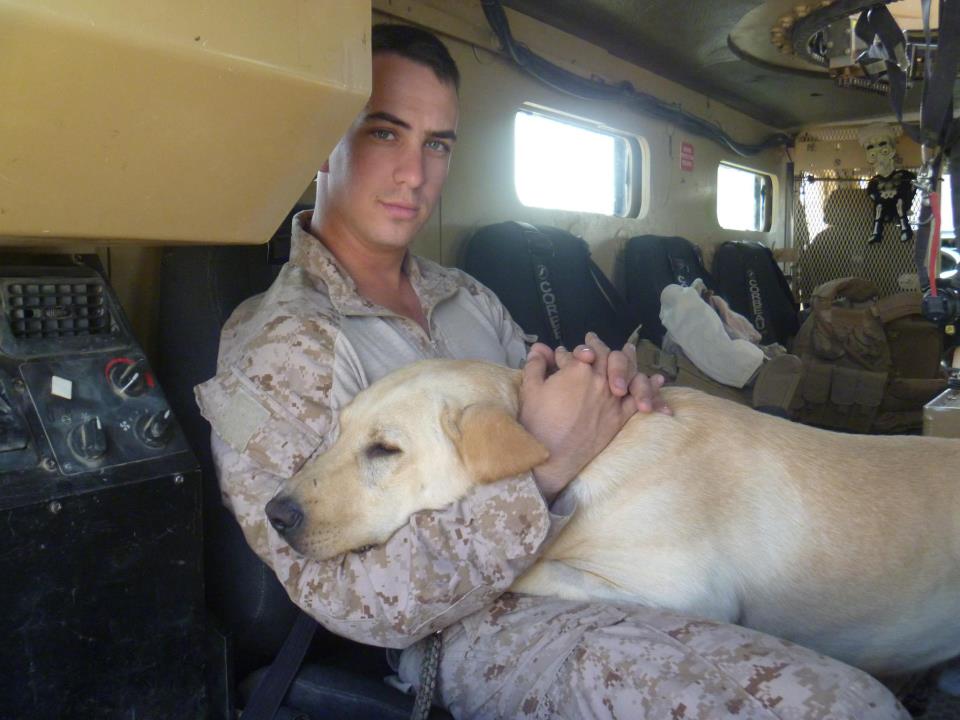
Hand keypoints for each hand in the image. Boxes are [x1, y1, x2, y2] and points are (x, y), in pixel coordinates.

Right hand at [528, 334, 671, 414]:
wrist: (551, 455)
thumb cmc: (537, 421)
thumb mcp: (530, 388)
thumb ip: (536, 364)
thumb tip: (539, 348)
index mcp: (579, 369)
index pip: (578, 353)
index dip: (568, 353)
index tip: (561, 355)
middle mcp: (600, 380)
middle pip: (605, 356)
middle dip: (599, 346)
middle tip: (594, 341)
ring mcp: (613, 399)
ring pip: (627, 372)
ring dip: (629, 359)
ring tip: (630, 349)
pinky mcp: (620, 417)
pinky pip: (639, 399)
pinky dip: (649, 388)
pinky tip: (656, 379)